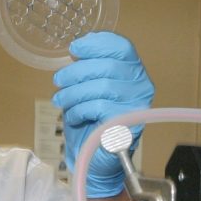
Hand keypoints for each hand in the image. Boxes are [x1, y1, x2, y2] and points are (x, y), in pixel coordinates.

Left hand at [52, 32, 153, 197]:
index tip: (75, 49)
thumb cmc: (93, 120)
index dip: (97, 44)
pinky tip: (72, 116)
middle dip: (76, 71)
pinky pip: (98, 107)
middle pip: (107, 66)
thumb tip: (77, 50)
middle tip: (58, 80)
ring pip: (102, 86)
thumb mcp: (89, 87)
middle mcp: (141, 86)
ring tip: (60, 100)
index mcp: (134, 72)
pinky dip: (79, 110)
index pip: (122, 47)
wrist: (95, 157)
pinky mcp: (127, 123)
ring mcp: (137, 105)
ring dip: (74, 92)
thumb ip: (89, 68)